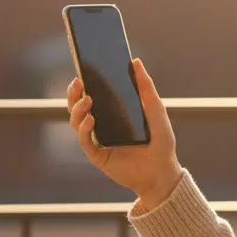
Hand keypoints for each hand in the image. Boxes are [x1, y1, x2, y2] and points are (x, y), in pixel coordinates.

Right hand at [66, 58, 181, 207]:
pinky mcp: (97, 155)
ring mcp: (97, 139)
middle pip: (78, 105)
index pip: (93, 93)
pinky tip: (91, 120)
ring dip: (78, 109)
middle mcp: (101, 124)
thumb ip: (146, 88)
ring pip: (76, 121)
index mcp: (113, 112)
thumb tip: (135, 62)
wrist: (162, 173)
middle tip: (79, 81)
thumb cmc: (161, 143)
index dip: (85, 81)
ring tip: (88, 99)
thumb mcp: (156, 111)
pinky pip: (84, 140)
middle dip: (74, 93)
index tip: (83, 67)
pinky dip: (84, 129)